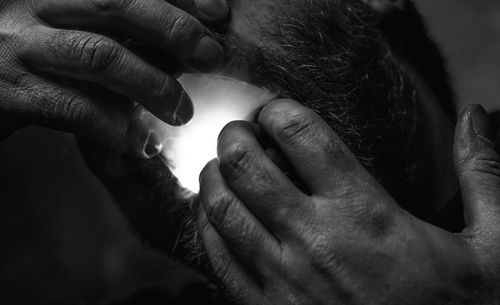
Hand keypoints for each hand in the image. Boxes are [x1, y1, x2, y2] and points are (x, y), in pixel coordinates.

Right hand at [0, 0, 227, 157]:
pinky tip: (142, 144)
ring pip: (101, 56)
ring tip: (183, 112)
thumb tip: (183, 45)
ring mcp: (18, 46)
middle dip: (174, 29)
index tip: (218, 11)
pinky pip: (77, 108)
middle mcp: (32, 5)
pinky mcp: (10, 93)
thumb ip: (118, 31)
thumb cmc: (31, 57)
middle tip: (213, 56)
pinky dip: (118, 128)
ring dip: (153, 86)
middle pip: (114, 3)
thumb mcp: (70, 30)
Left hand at [198, 100, 499, 303]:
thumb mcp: (490, 247)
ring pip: (222, 208)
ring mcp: (283, 279)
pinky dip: (207, 226)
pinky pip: (218, 258)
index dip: (278, 110)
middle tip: (239, 132)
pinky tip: (214, 215)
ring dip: (213, 177)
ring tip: (219, 165)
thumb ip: (481, 175)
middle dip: (233, 137)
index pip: (302, 135)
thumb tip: (474, 115)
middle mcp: (315, 239)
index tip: (274, 110)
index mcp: (365, 213)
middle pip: (246, 165)